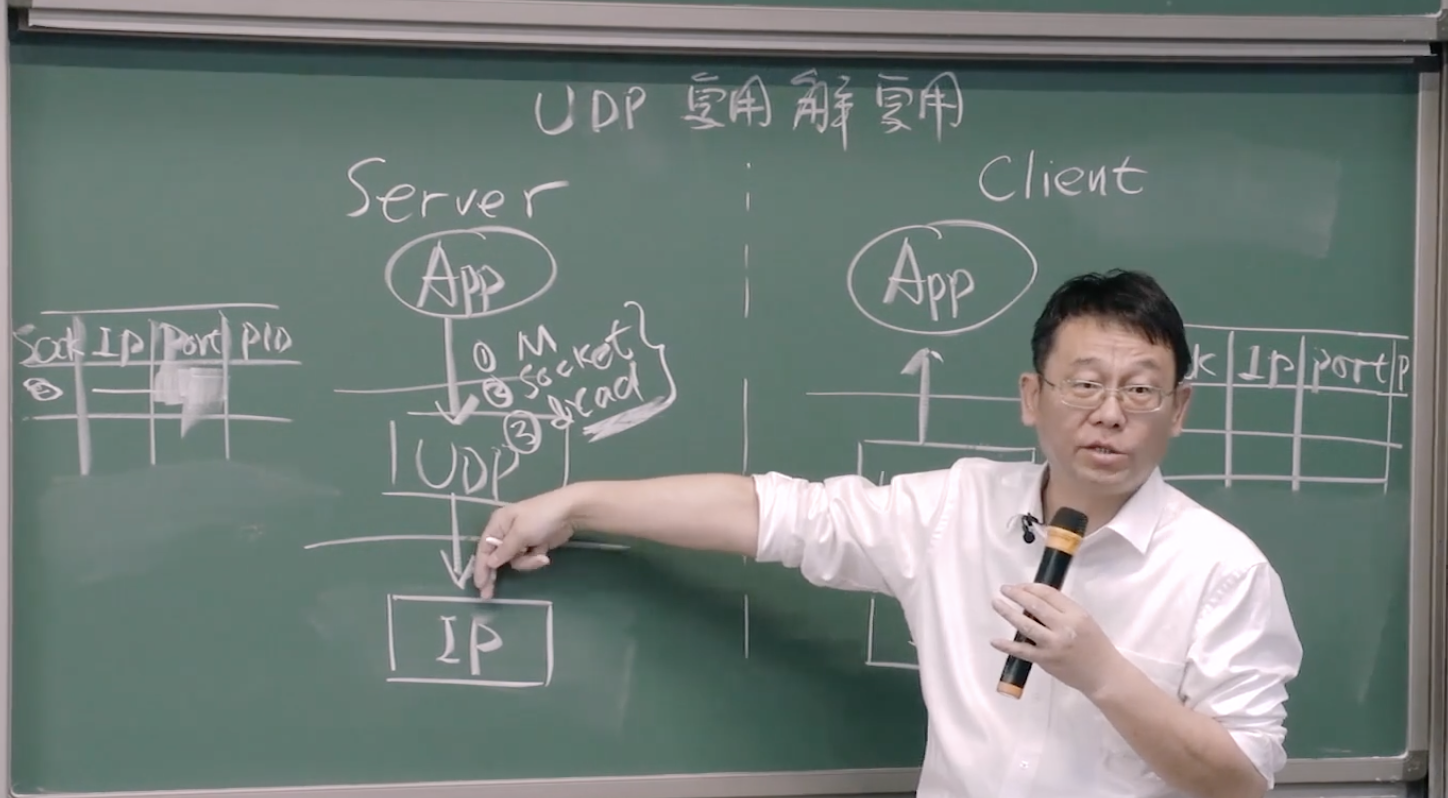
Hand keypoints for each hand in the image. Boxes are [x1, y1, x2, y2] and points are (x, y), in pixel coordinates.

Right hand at [473, 488, 577, 598]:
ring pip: (514, 561)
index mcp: (498, 523)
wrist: (570, 512)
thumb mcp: (520, 533)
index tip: (479, 585)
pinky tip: (545, 555)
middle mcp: (506, 532)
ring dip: (526, 562)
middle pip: (496, 557)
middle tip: (488, 595)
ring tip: (540, 557)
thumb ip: (504, 550)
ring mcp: (521, 539)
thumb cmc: (541, 517)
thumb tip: (489, 563)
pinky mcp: (534, 545)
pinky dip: (535, 559)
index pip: (484, 548)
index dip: (481, 567)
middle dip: (494, 574)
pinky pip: (527, 559)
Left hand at [990, 583, 1125, 698]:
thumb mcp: (1084, 620)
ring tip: (996, 603)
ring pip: (1025, 625)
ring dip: (1007, 612)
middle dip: (1016, 595)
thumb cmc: (1094, 644)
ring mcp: (1053, 645)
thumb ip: (1062, 610)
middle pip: (1035, 605)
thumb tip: (1033, 599)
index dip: (1031, 587)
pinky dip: (1007, 646)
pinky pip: (1022, 651)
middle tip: (1004, 589)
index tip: (1020, 586)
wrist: (1103, 675)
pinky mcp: (1045, 660)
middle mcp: (1064, 627)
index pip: (1048, 594)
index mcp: (1076, 614)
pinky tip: (994, 640)